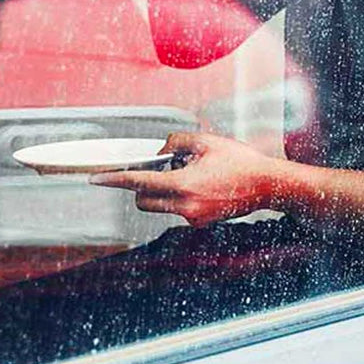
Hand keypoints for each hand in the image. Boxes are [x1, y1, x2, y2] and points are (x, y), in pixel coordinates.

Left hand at [89, 132, 280, 226]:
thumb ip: (178, 142)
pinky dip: (180, 196)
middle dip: (141, 187)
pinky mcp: (201, 222)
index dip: (115, 180)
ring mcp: (193, 217)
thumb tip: (163, 149)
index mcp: (183, 185)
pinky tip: (202, 183)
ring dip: (163, 191)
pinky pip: (179, 209)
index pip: (139, 182)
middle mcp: (185, 206)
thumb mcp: (207, 142)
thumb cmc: (240, 161)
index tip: (96, 179)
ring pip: (161, 206)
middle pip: (144, 201)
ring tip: (188, 173)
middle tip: (154, 170)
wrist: (267, 185)